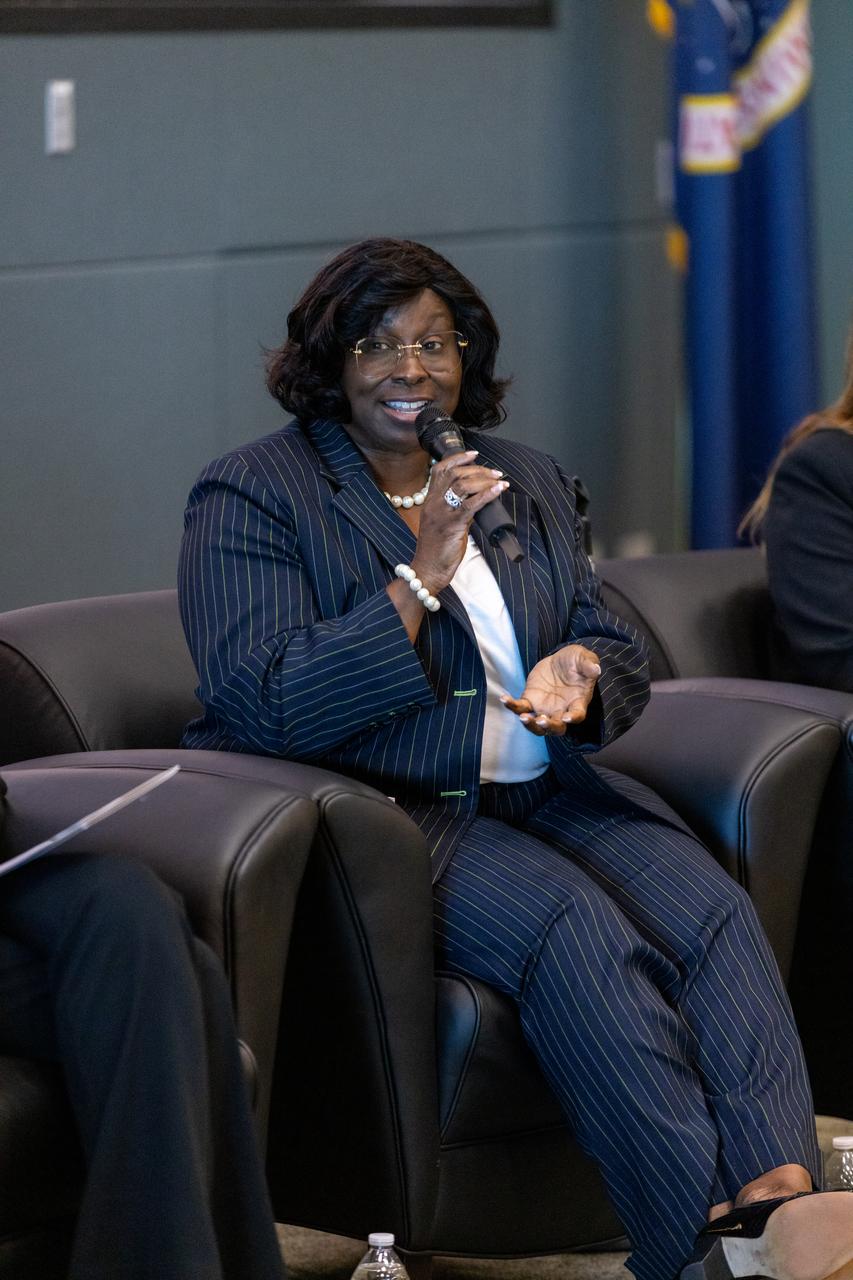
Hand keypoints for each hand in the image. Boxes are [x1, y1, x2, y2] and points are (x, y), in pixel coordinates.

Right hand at [412, 451, 509, 592]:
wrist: (428, 569)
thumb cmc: (436, 549)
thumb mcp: (442, 523)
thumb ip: (455, 508)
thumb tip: (476, 498)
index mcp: (430, 501)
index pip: (439, 470)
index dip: (457, 458)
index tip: (473, 454)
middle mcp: (434, 503)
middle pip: (454, 474)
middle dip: (478, 469)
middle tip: (494, 472)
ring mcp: (442, 513)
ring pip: (462, 485)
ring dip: (484, 479)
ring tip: (499, 480)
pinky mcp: (452, 525)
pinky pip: (471, 504)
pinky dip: (487, 494)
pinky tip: (498, 490)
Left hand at [501, 645, 601, 735]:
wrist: (560, 661)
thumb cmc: (576, 661)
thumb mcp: (583, 657)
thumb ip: (589, 664)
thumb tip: (596, 668)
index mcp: (577, 702)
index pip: (578, 715)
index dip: (573, 718)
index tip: (567, 717)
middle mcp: (561, 710)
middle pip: (556, 728)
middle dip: (549, 727)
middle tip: (542, 720)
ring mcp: (545, 708)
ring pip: (537, 725)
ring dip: (530, 724)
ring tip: (523, 717)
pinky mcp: (530, 700)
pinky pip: (520, 707)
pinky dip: (512, 705)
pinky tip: (504, 698)